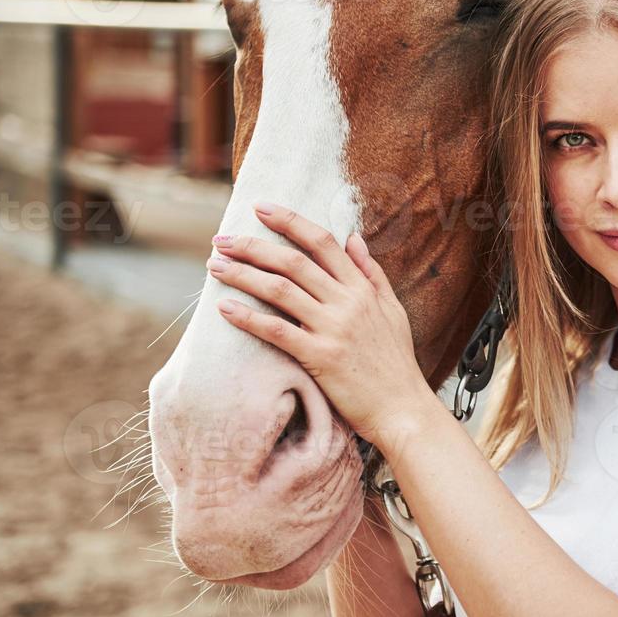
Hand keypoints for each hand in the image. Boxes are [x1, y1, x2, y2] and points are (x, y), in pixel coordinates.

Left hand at [208, 202, 436, 445]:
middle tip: (221, 239)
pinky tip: (225, 308)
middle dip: (253, 246)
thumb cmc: (396, 362)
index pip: (323, 243)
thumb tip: (354, 238)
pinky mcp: (320, 357)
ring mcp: (333, 329)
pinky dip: (248, 317)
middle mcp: (348, 302)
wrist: (402, 407)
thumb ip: (372, 273)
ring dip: (242, 275)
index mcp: (363, 288)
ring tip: (215, 267)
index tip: (261, 209)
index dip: (290, 221)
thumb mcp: (393, 310)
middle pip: (293, 261)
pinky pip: (277, 331)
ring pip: (280, 290)